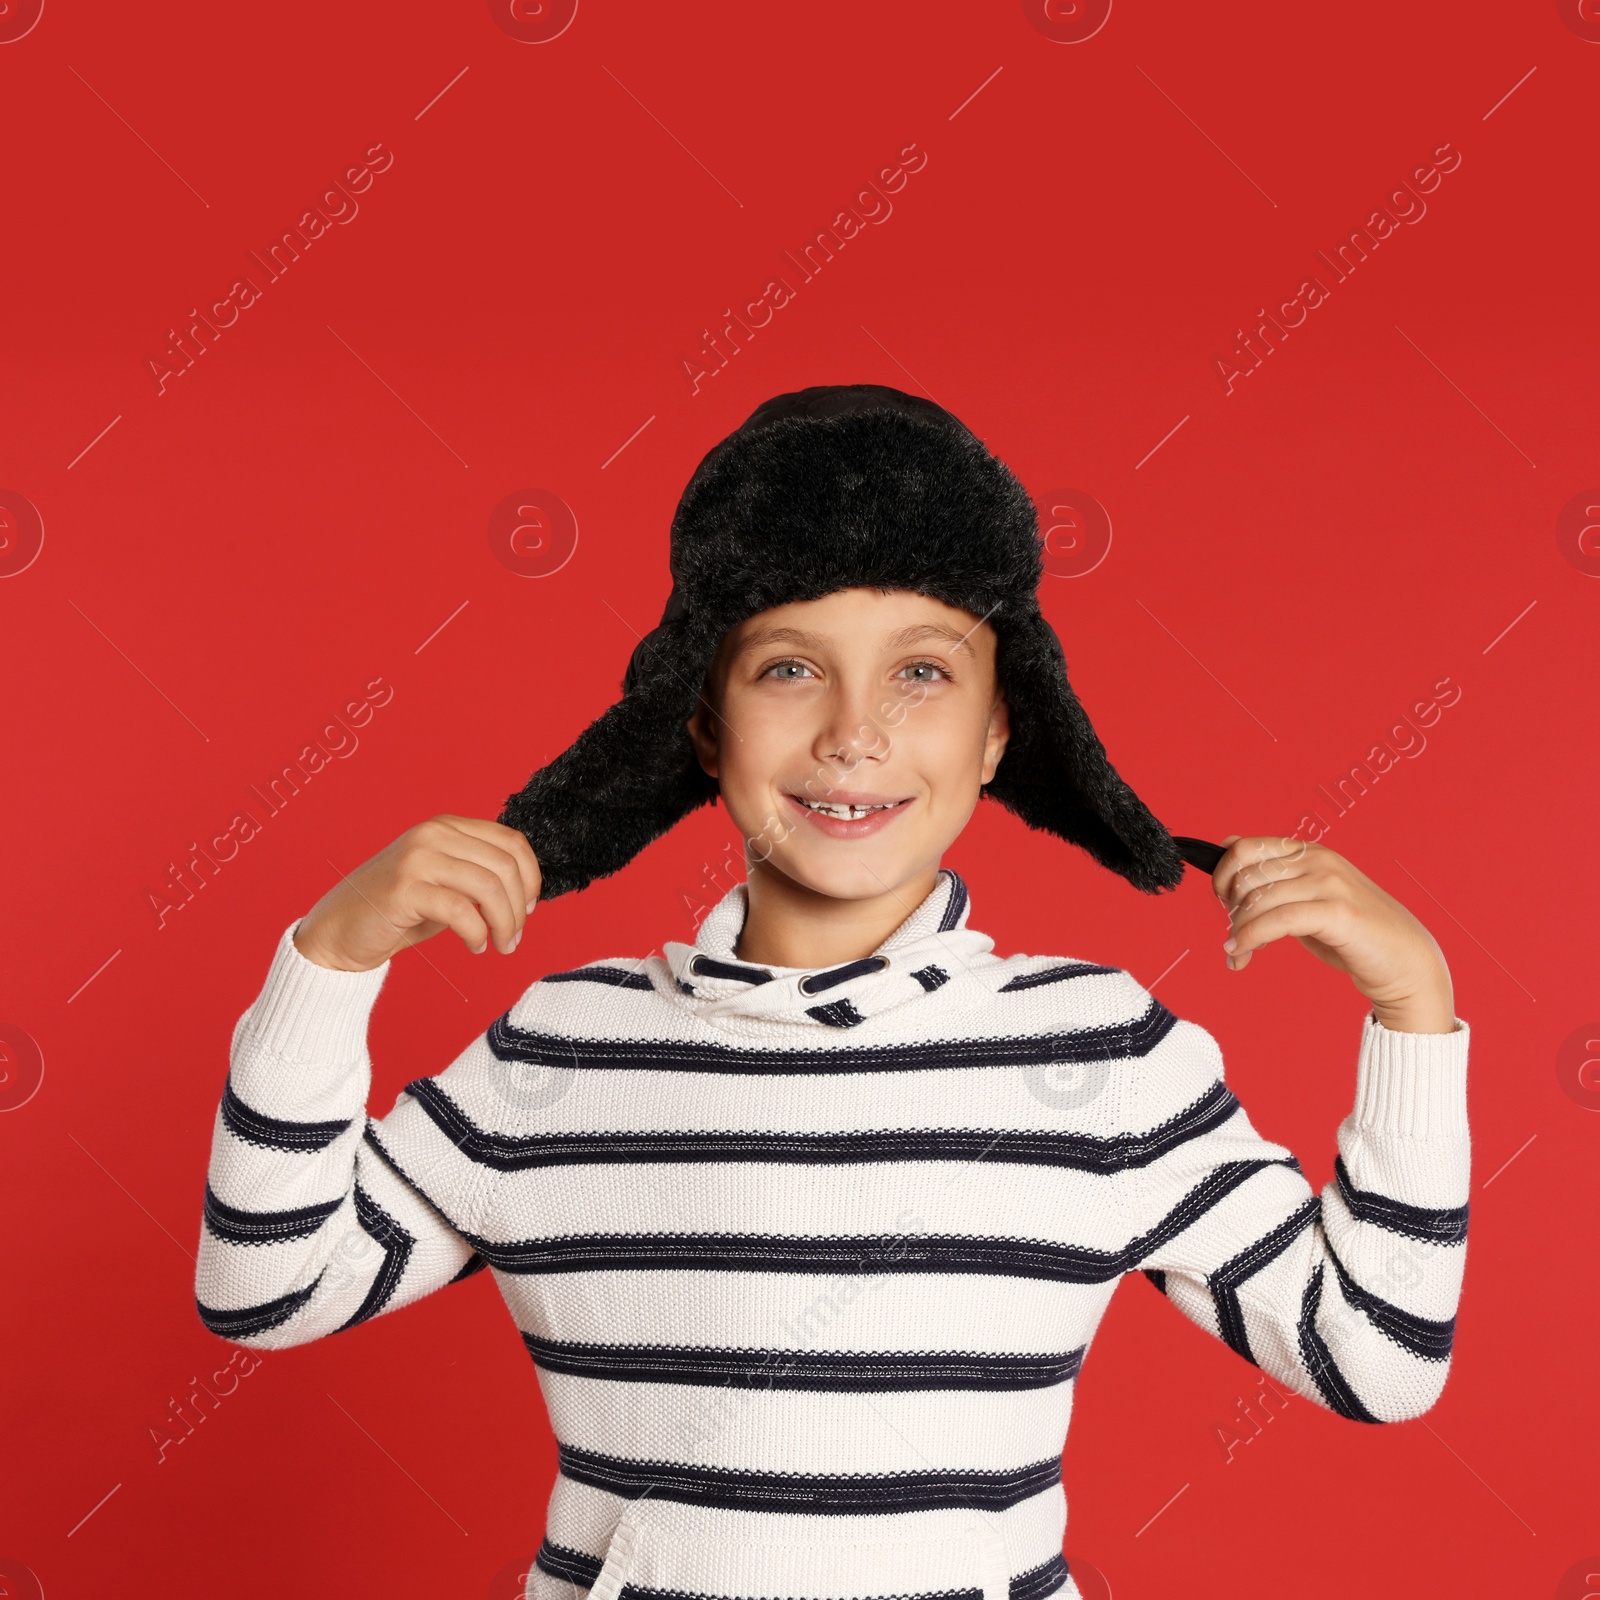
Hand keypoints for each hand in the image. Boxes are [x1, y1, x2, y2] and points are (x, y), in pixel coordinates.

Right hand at [293, 815, 541, 972]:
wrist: (338, 931)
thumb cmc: (398, 911)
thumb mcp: (446, 882)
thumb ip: (479, 875)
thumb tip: (527, 891)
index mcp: (447, 826)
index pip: (511, 841)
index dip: (531, 877)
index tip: (529, 908)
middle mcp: (433, 834)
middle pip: (504, 865)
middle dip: (519, 907)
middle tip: (514, 937)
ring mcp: (417, 858)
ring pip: (488, 886)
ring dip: (504, 923)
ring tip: (501, 945)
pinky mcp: (404, 889)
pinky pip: (461, 911)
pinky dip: (477, 933)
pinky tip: (476, 947)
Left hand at [1212, 834, 1456, 1032]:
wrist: (1405, 962)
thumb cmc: (1352, 933)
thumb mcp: (1307, 897)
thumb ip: (1273, 876)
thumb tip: (1227, 845)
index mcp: (1309, 852)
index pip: (1245, 848)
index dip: (1222, 875)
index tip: (1222, 903)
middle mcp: (1319, 860)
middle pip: (1246, 875)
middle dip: (1229, 908)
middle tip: (1232, 935)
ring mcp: (1330, 883)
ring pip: (1258, 900)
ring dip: (1237, 932)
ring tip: (1237, 953)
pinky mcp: (1337, 911)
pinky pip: (1277, 921)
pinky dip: (1250, 938)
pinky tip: (1241, 955)